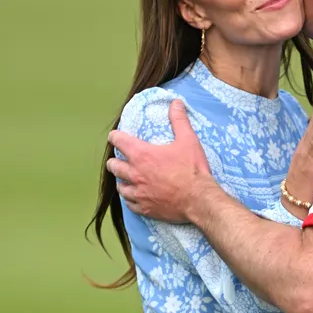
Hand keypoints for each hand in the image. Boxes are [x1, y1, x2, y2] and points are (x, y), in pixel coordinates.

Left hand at [107, 100, 211, 221]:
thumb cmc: (192, 169)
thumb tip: (176, 103)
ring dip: (122, 181)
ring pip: (120, 187)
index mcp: (142, 155)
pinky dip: (130, 200)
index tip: (115, 137)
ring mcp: (138, 193)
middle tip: (119, 160)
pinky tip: (135, 197)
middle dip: (115, 161)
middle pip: (113, 166)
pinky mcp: (145, 208)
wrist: (199, 199)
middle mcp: (135, 174)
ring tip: (126, 180)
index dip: (115, 137)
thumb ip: (178, 120)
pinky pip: (130, 204)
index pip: (118, 141)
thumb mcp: (188, 140)